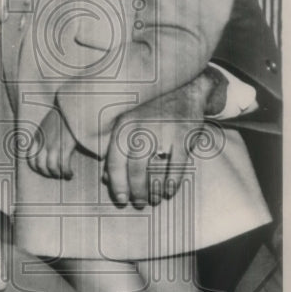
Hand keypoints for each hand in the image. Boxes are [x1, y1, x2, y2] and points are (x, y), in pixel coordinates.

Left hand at [27, 107, 76, 178]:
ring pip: (50, 168)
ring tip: (65, 175)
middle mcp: (43, 142)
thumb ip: (45, 135)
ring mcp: (53, 145)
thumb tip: (48, 145)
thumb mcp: (47, 124)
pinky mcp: (64, 147)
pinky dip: (66, 172)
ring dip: (57, 174)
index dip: (36, 167)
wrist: (71, 106)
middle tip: (55, 175)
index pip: (30, 157)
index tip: (44, 170)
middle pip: (39, 165)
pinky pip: (62, 166)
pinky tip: (70, 173)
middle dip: (47, 173)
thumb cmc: (63, 114)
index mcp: (38, 137)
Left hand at [103, 71, 218, 207]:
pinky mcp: (184, 134)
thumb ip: (114, 149)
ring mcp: (164, 131)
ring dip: (154, 191)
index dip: (117, 184)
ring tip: (154, 199)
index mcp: (124, 126)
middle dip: (137, 192)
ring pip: (156, 171)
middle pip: (136, 170)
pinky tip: (169, 190)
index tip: (121, 199)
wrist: (183, 88)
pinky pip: (177, 166)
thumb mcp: (127, 124)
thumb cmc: (149, 111)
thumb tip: (106, 178)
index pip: (115, 161)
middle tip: (139, 203)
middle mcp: (142, 128)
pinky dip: (172, 183)